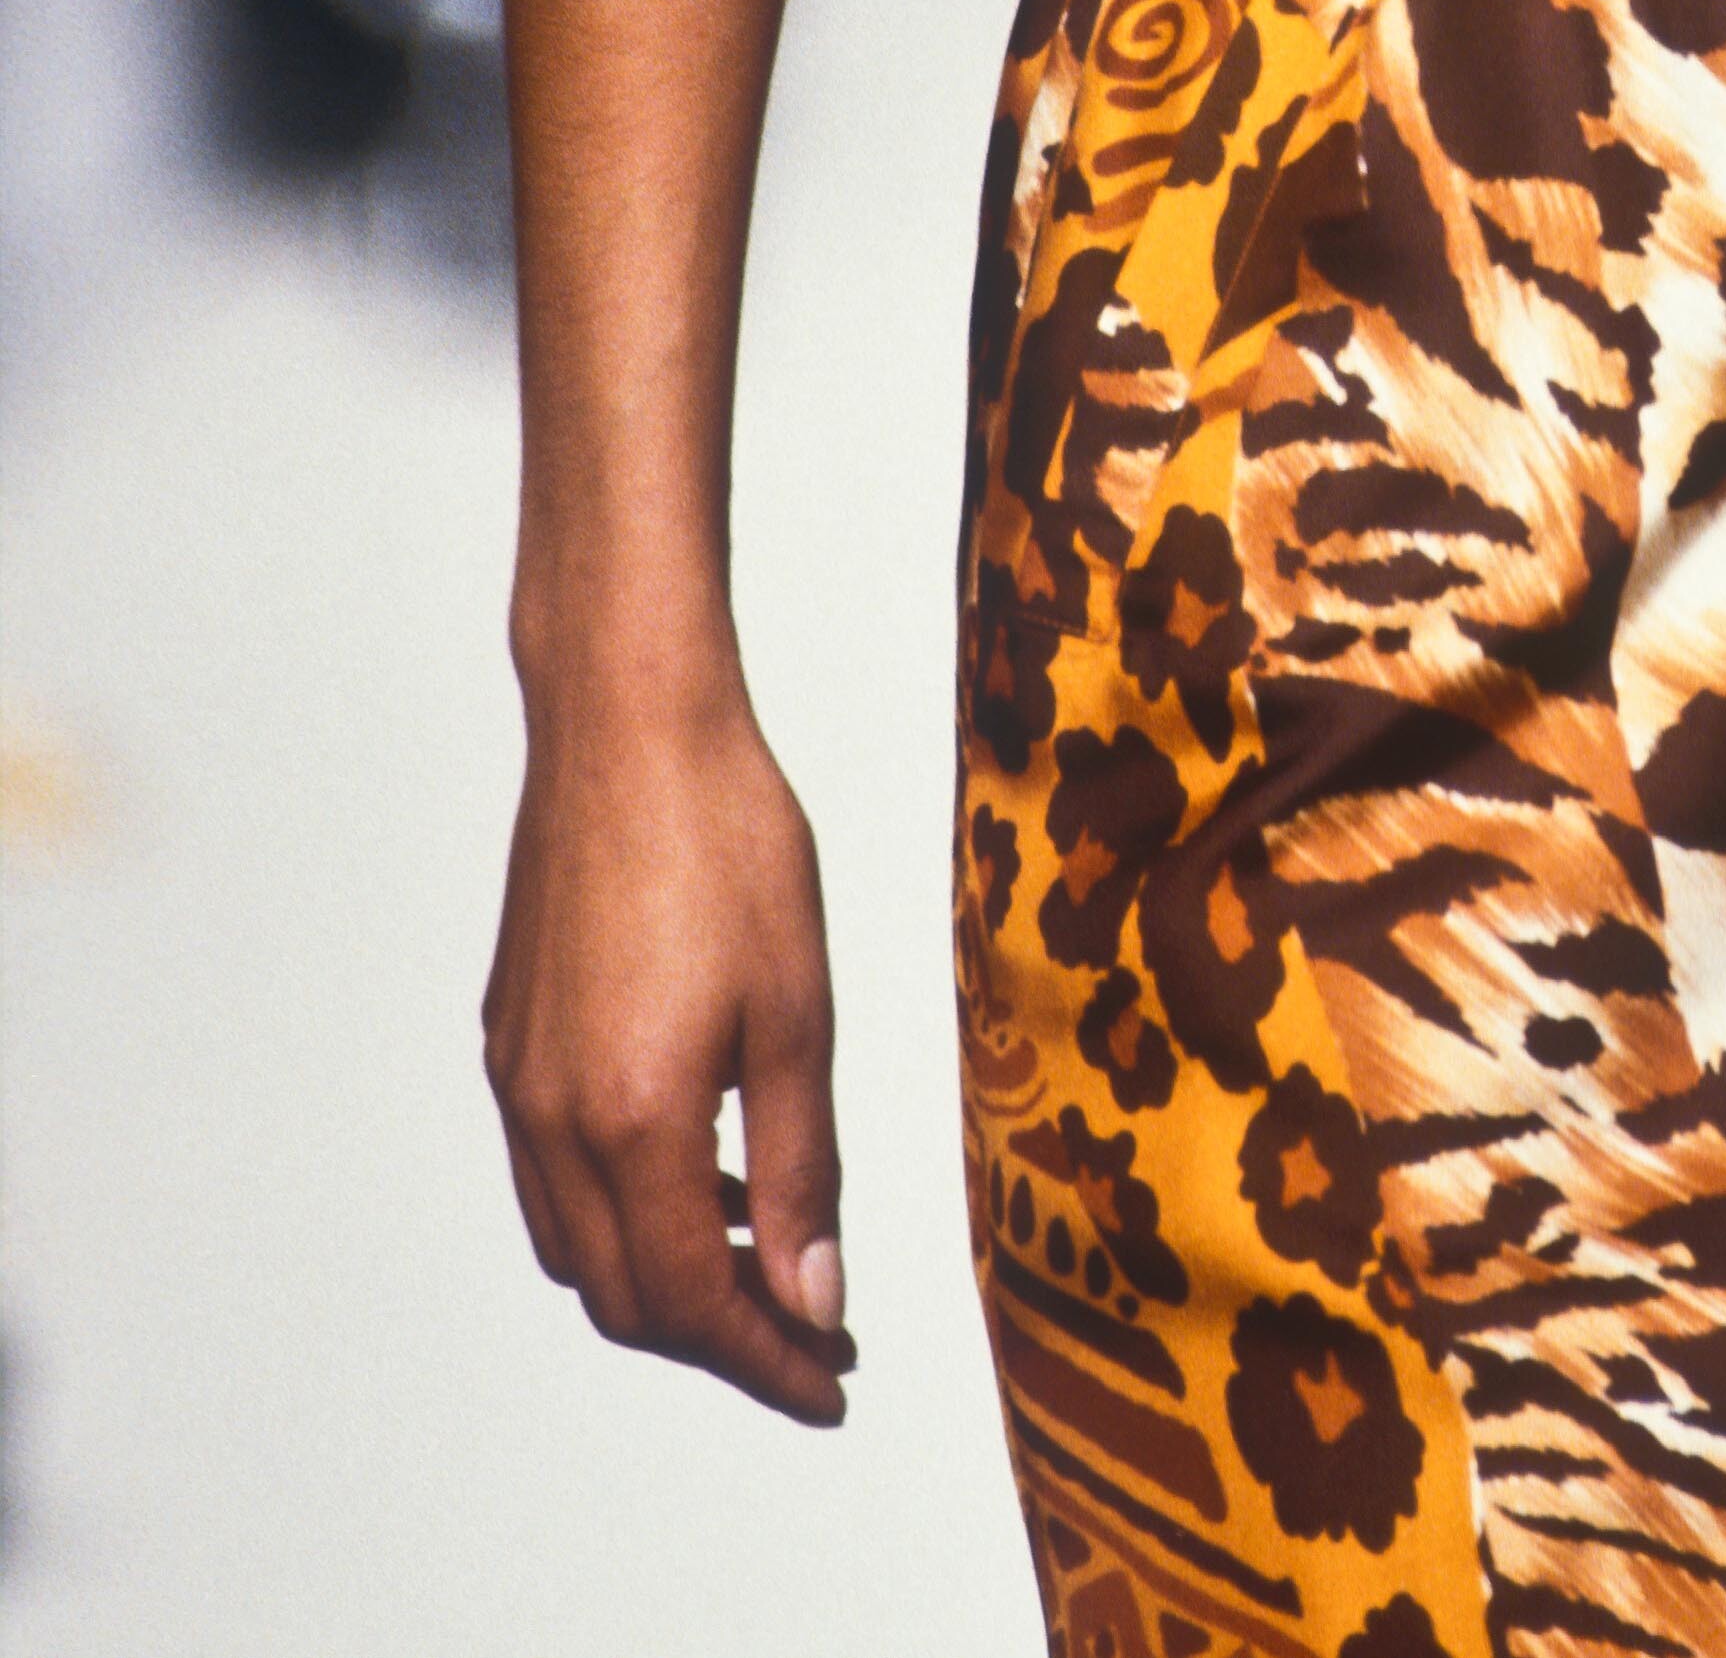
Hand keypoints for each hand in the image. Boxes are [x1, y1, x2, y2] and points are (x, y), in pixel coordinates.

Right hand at [485, 668, 854, 1423]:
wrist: (627, 723)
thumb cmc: (727, 842)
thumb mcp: (797, 1011)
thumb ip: (800, 1169)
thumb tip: (814, 1297)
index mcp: (631, 1122)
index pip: (695, 1304)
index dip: (768, 1360)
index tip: (833, 1384)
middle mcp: (553, 1122)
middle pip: (626, 1299)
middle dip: (722, 1337)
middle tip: (814, 1334)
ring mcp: (518, 1084)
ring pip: (580, 1248)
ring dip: (667, 1279)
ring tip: (766, 1256)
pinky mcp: (509, 1041)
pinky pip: (553, 1179)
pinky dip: (623, 1212)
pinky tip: (697, 1168)